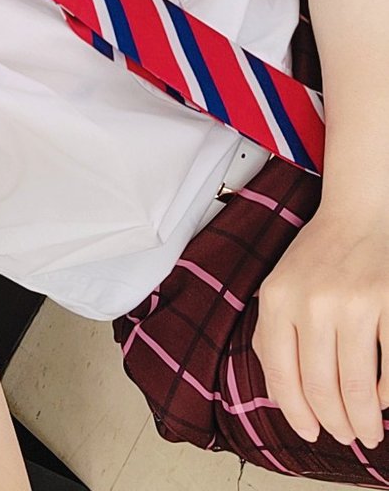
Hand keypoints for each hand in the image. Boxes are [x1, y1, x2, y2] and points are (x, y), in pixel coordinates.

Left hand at [252, 208, 388, 449]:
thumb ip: (272, 336)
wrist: (359, 214)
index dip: (296, 414)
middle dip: (336, 424)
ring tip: (368, 430)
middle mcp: (312, 301)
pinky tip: (385, 399)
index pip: (282, 374)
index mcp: (278, 298)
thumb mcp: (280, 287)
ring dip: (364, 419)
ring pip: (358, 386)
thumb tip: (280, 397)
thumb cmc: (318, 257)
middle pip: (322, 387)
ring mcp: (354, 302)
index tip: (310, 433)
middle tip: (346, 437)